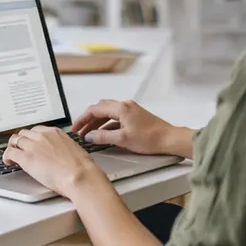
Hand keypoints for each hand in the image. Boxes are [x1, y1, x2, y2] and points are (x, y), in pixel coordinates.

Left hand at [3, 126, 106, 197]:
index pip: (36, 130)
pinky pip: (10, 153)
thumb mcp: (72, 149)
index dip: (31, 138)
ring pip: (14, 141)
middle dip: (21, 142)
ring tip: (12, 156)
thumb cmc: (80, 167)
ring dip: (12, 148)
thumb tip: (59, 154)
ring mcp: (32, 146)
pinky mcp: (26, 157)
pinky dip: (7, 157)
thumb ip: (62, 148)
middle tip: (20, 150)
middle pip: (24, 134)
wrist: (78, 175)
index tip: (31, 143)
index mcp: (55, 132)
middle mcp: (42, 136)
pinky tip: (8, 162)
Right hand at [71, 100, 190, 157]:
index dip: (82, 119)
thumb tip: (89, 136)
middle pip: (100, 109)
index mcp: (121, 108)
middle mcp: (125, 105)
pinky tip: (104, 135)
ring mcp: (131, 110)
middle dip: (88, 120)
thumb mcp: (122, 139)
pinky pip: (116, 118)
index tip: (75, 128)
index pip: (95, 109)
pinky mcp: (135, 116)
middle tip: (80, 131)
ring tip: (89, 134)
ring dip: (97, 123)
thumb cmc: (150, 138)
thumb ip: (103, 137)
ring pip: (108, 113)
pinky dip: (107, 125)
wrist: (169, 139)